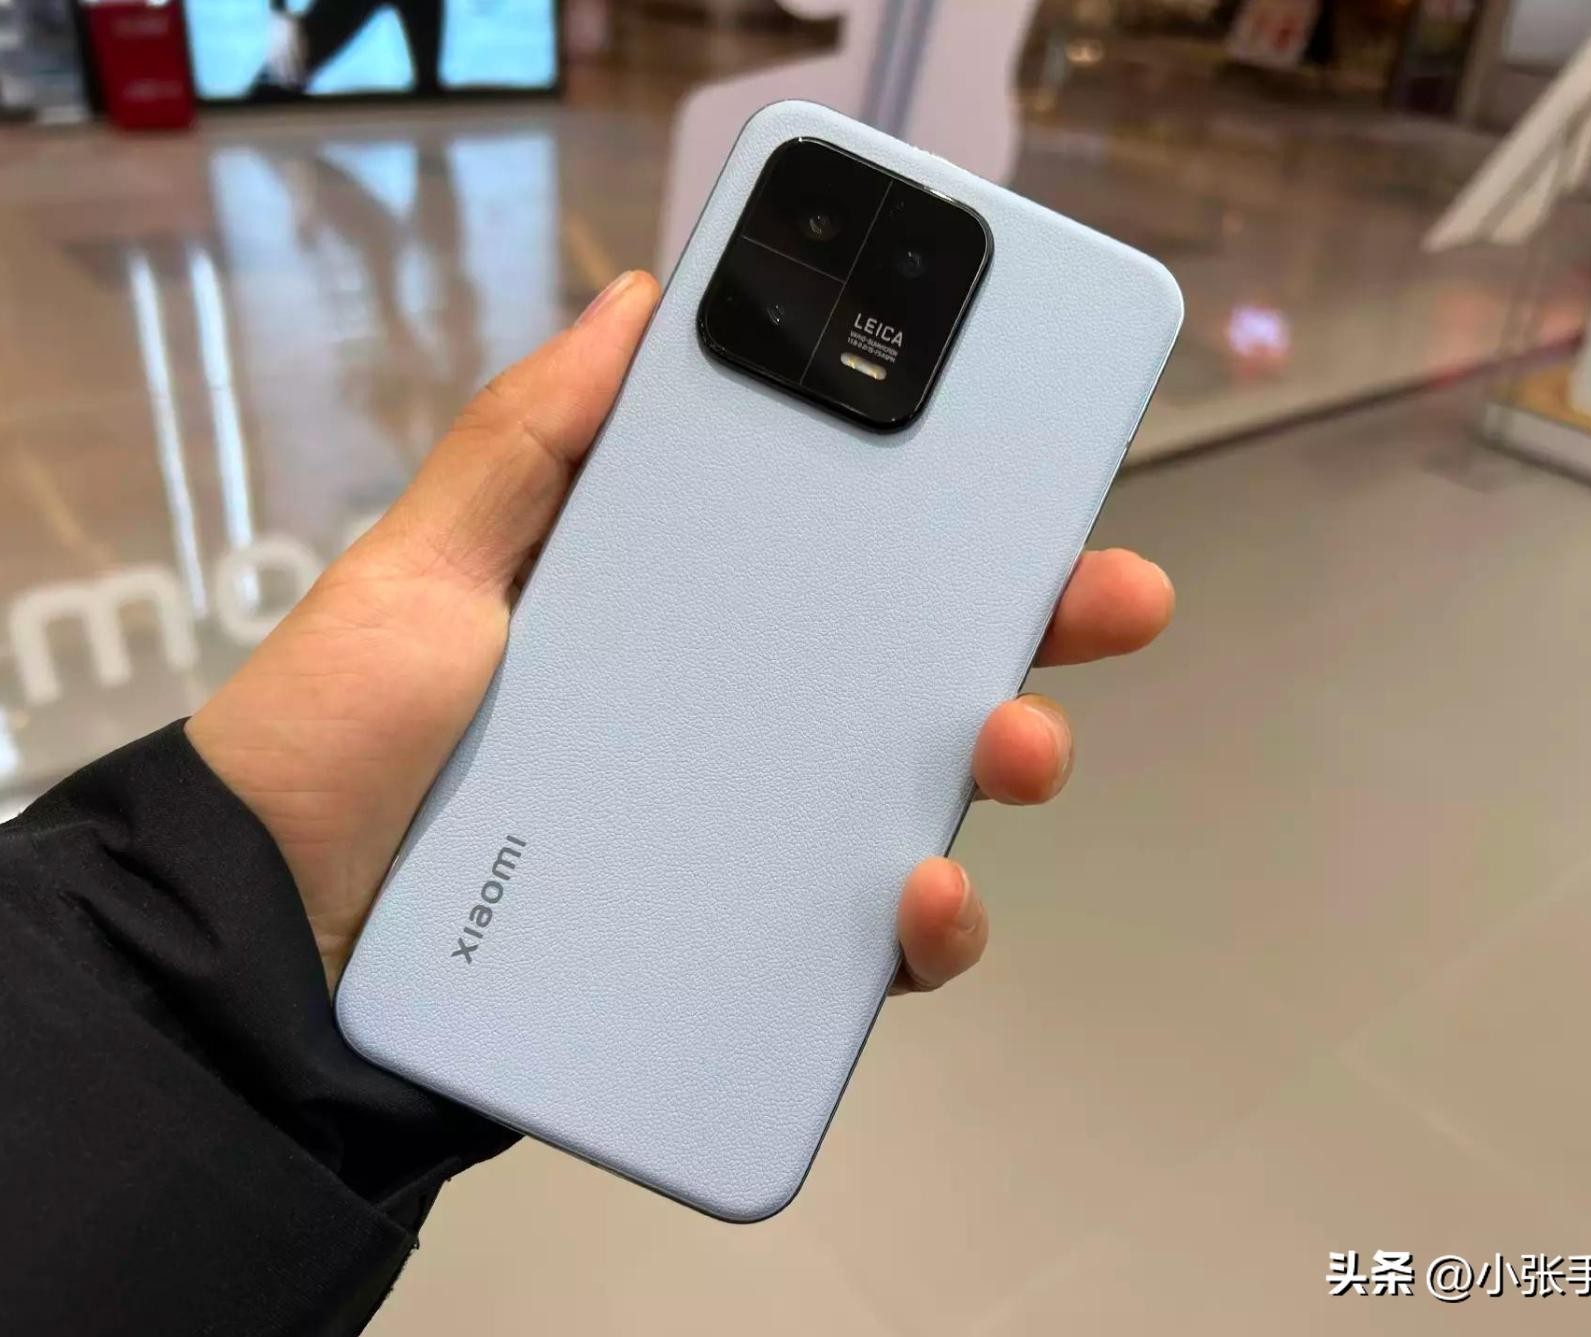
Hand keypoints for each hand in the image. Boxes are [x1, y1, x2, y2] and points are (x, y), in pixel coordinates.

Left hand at [187, 272, 1172, 993]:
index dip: (958, 519)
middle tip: (1107, 601)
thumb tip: (642, 299)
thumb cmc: (341, 744)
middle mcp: (733, 728)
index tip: (1039, 481)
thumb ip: (532, 441)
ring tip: (1010, 748)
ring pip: (923, 805)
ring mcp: (742, 845)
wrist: (266, 953)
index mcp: (683, 621)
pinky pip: (864, 952)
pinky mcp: (734, 959)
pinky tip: (917, 896)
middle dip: (1039, 628)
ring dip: (1007, 768)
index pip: (846, 558)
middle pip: (919, 673)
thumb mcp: (426, 570)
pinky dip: (923, 930)